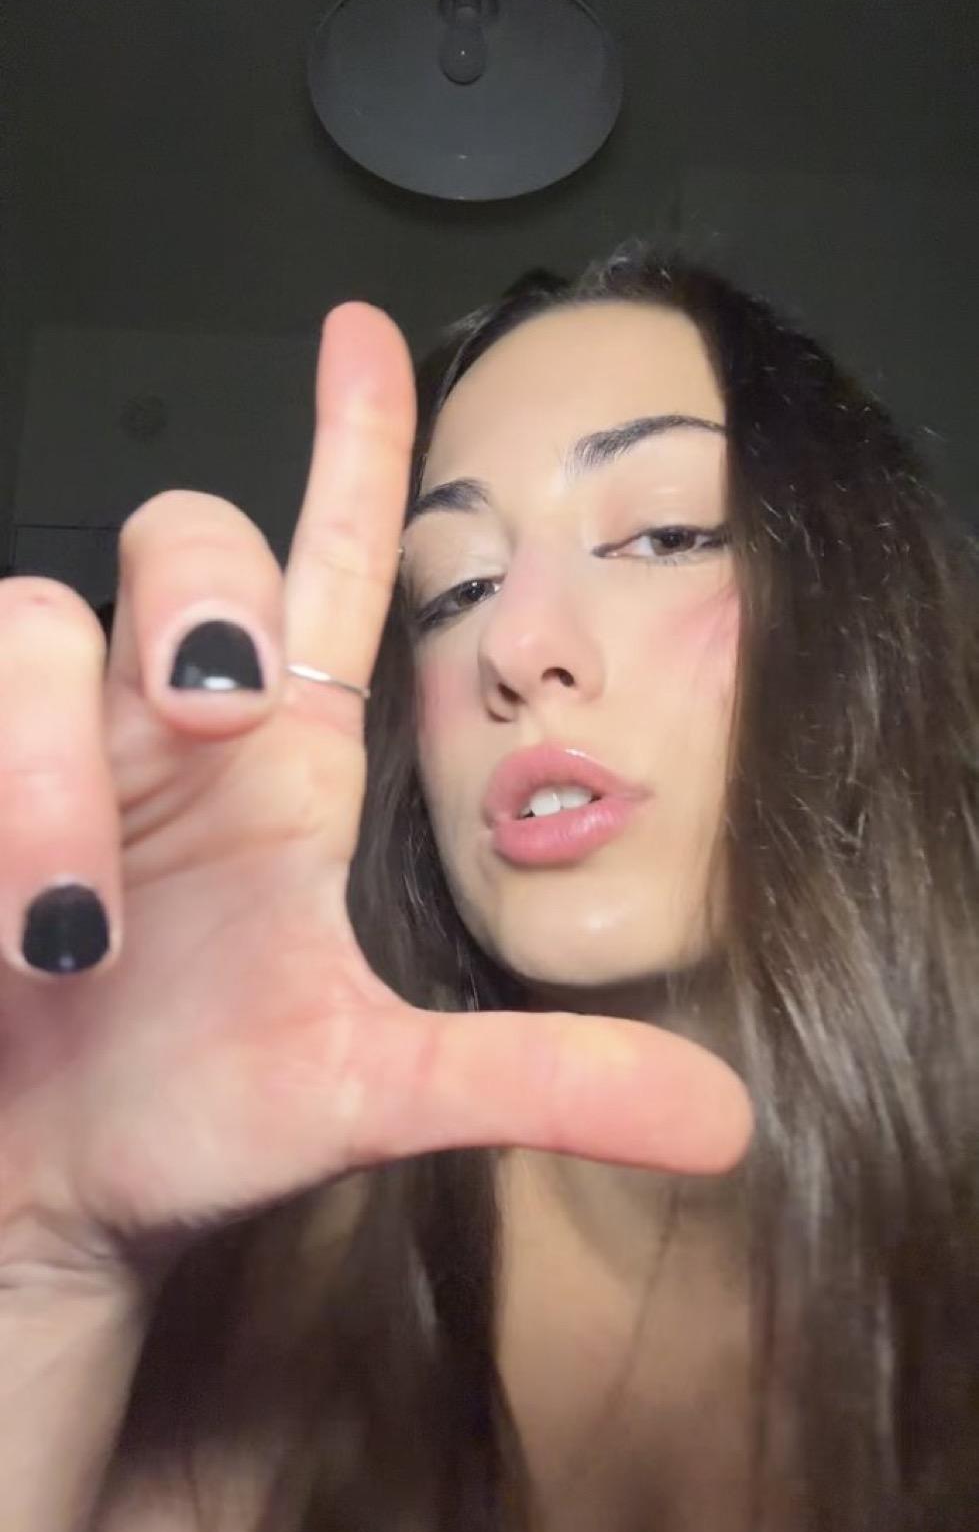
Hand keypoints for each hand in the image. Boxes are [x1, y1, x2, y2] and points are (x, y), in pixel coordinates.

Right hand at [0, 304, 751, 1284]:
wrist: (60, 1197)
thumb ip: (539, 1079)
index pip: (328, 567)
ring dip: (48, 770)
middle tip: (209, 709)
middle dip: (192, 596)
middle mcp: (173, 732)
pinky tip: (15, 929)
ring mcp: (57, 757)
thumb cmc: (203, 1121)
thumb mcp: (379, 1094)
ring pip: (32, 626)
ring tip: (69, 931)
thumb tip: (728, 1119)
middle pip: (178, 539)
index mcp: (287, 765)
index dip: (352, 447)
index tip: (366, 335)